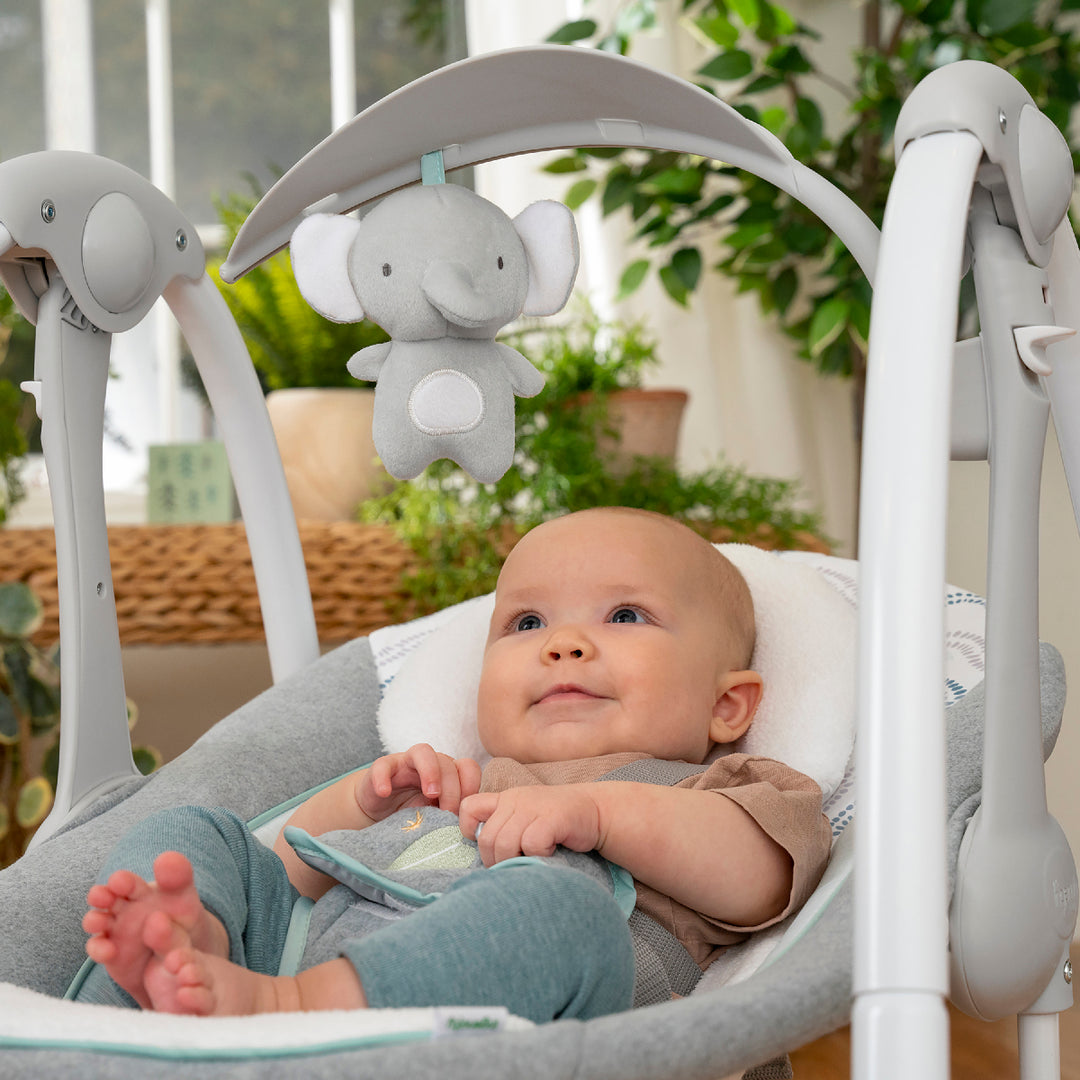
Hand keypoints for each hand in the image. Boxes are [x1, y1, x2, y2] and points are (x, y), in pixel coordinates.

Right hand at [356, 743, 480, 822]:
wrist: (381, 813)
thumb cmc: (413, 813)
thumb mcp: (435, 816)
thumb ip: (451, 815)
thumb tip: (468, 826)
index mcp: (448, 773)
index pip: (467, 767)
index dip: (470, 786)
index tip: (465, 811)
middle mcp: (430, 763)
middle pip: (447, 762)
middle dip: (452, 789)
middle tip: (448, 813)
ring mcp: (406, 763)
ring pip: (422, 751)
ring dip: (430, 772)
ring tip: (431, 794)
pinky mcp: (382, 767)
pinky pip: (383, 765)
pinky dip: (384, 777)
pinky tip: (385, 792)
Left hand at [459, 785, 602, 866]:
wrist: (597, 812)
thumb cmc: (559, 823)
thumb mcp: (526, 817)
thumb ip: (505, 828)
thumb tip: (484, 857)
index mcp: (506, 799)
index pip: (469, 807)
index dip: (468, 830)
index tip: (486, 847)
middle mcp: (515, 800)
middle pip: (487, 838)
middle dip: (495, 861)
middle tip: (512, 867)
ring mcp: (533, 807)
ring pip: (504, 843)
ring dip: (515, 861)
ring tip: (531, 861)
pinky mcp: (551, 818)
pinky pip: (531, 844)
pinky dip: (538, 856)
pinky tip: (550, 853)